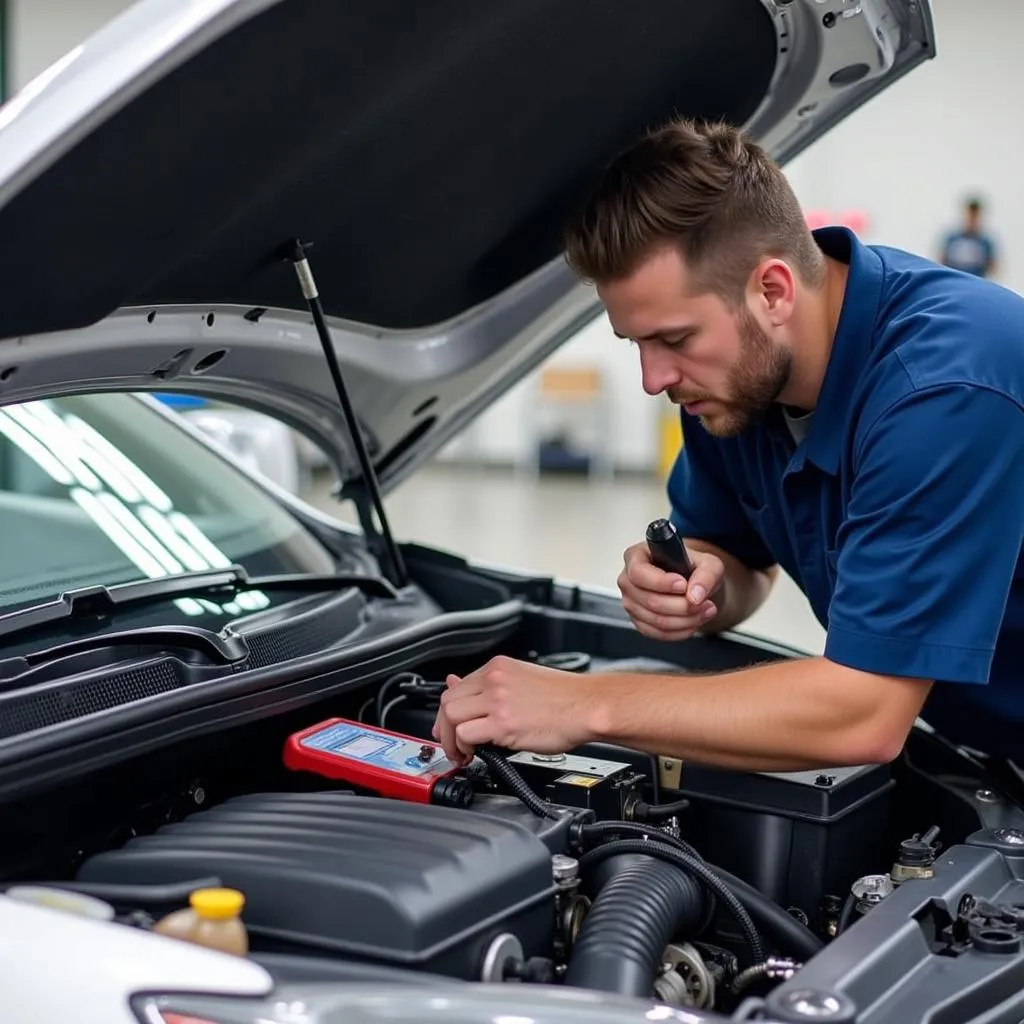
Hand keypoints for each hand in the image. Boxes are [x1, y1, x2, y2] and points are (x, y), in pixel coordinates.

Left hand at [431, 656, 591, 764]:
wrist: (587, 706)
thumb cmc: (564, 698)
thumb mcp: (522, 680)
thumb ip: (491, 686)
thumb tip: (459, 684)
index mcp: (498, 668)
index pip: (456, 686)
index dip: (448, 711)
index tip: (448, 726)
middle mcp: (494, 680)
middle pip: (448, 702)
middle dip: (444, 727)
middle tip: (450, 744)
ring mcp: (497, 701)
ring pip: (452, 717)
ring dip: (451, 740)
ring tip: (462, 753)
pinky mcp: (503, 724)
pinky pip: (467, 734)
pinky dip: (464, 747)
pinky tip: (474, 754)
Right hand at [618, 539, 724, 640]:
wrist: (693, 585)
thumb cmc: (693, 568)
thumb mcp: (708, 563)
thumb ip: (706, 575)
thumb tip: (695, 595)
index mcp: (637, 556)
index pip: (639, 573)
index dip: (661, 582)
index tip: (684, 586)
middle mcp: (628, 580)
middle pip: (650, 600)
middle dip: (683, 605)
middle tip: (704, 603)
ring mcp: (631, 602)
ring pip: (656, 620)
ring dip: (686, 620)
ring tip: (705, 610)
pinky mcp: (638, 621)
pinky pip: (658, 633)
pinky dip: (680, 631)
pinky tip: (694, 621)